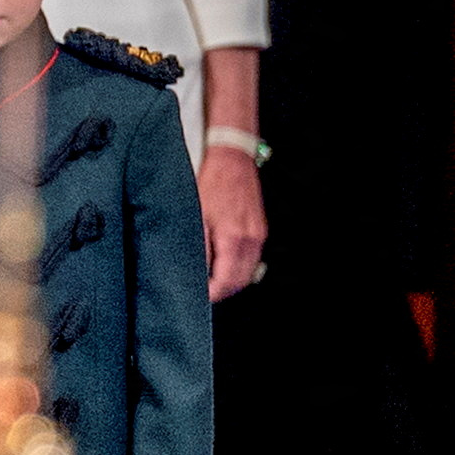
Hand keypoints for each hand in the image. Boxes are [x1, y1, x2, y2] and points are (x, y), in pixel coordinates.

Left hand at [196, 135, 268, 299]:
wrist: (232, 157)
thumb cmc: (210, 181)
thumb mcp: (196, 215)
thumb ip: (198, 247)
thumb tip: (195, 273)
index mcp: (234, 238)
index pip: (226, 280)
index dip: (212, 293)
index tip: (198, 297)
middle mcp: (251, 239)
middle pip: (240, 281)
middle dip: (222, 291)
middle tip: (202, 294)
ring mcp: (258, 234)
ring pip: (248, 272)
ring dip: (231, 281)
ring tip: (210, 281)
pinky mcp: (259, 229)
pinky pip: (251, 258)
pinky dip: (239, 267)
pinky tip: (223, 264)